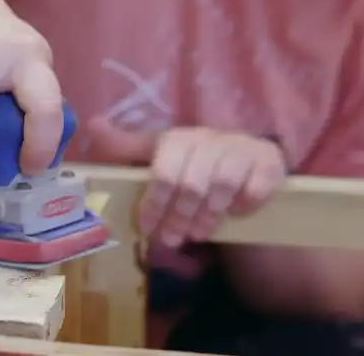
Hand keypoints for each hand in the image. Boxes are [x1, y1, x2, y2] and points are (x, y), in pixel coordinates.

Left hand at [87, 119, 286, 247]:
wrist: (244, 163)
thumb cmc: (190, 164)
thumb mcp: (156, 156)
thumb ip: (125, 147)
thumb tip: (94, 124)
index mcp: (178, 138)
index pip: (163, 171)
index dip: (154, 203)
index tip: (147, 228)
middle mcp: (210, 138)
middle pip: (192, 185)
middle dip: (179, 217)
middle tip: (171, 239)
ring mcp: (241, 147)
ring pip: (222, 186)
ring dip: (207, 217)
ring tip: (198, 234)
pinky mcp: (269, 160)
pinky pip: (256, 187)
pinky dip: (244, 205)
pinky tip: (236, 214)